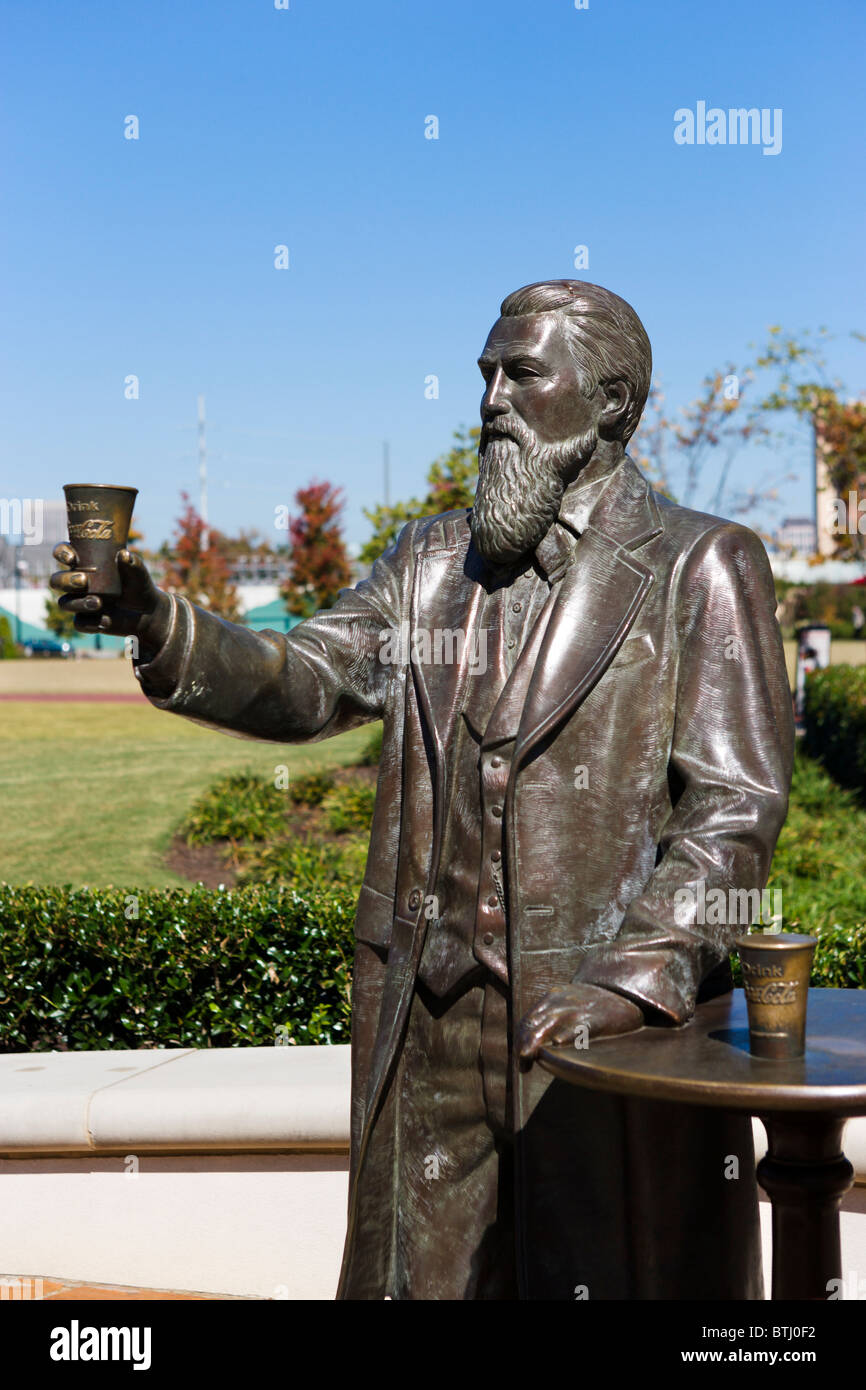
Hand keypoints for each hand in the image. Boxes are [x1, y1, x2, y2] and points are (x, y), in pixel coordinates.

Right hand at [50, 544, 170, 652]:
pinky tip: (105, 621)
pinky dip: (91, 623)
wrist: (147, 612)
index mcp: (85, 564)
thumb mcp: (138, 574)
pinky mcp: (86, 621)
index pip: (64, 554)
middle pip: (57, 580)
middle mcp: (78, 582)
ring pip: (64, 603)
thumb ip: (132, 564)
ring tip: (98, 602)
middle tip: (84, 580)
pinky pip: (79, 624)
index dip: (61, 553)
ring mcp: (80, 602)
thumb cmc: (138, 585)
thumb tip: (124, 555)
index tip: (72, 557)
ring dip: (78, 603)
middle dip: (66, 581)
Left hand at [517, 982, 643, 1066]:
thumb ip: (550, 1016)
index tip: (520, 1057)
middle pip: (533, 1024)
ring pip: (548, 1026)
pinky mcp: (595, 1019)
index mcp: (552, 998)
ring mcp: (577, 1010)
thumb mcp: (567, 1001)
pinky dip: (565, 1036)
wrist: (623, 991)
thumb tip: (530, 1040)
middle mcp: (561, 1003)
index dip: (519, 1039)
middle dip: (523, 1045)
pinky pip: (577, 1029)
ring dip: (534, 1045)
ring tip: (527, 1060)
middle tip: (522, 1064)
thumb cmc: (592, 1003)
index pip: (527, 1020)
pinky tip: (557, 1045)